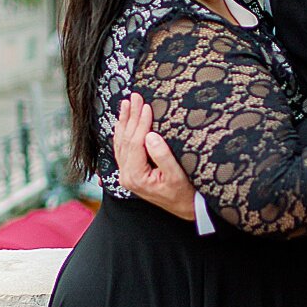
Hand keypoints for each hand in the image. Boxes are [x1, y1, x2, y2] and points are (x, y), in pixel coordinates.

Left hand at [113, 93, 197, 221]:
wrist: (185, 209)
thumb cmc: (184, 194)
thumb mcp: (176, 175)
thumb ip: (163, 156)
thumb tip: (150, 136)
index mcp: (136, 176)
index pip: (135, 143)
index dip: (140, 123)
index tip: (146, 106)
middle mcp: (127, 175)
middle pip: (125, 140)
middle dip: (131, 117)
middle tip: (135, 97)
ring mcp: (126, 174)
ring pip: (121, 143)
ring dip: (124, 122)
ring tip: (127, 103)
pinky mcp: (130, 172)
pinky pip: (122, 149)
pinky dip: (123, 132)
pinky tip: (123, 121)